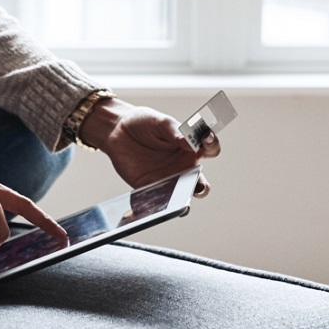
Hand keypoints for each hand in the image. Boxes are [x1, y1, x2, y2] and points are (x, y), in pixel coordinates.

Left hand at [79, 97, 220, 196]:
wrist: (117, 131)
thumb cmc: (144, 122)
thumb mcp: (160, 122)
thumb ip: (175, 131)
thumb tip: (190, 142)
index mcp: (191, 147)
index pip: (210, 149)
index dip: (212, 145)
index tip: (205, 139)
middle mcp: (184, 166)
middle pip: (201, 182)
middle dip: (203, 187)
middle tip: (200, 186)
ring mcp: (168, 179)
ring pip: (183, 196)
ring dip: (184, 201)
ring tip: (181, 201)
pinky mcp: (151, 188)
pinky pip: (160, 201)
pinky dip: (161, 206)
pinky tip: (158, 205)